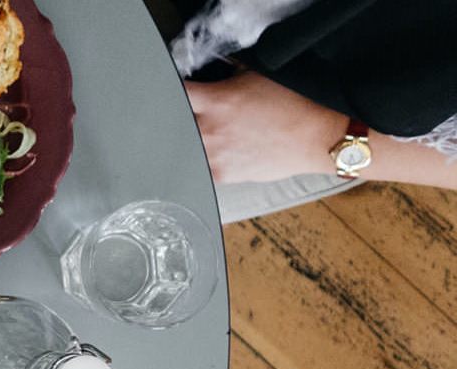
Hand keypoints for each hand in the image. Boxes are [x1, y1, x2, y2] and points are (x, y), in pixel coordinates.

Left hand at [184, 72, 347, 183]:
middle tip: (191, 116)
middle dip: (180, 118)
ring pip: (185, 148)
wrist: (320, 138)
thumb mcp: (258, 76)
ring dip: (191, 141)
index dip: (171, 90)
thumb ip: (228, 74)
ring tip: (208, 136)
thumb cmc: (296, 105)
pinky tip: (216, 152)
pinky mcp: (222, 174)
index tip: (173, 92)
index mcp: (215, 100)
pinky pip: (200, 166)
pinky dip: (204, 159)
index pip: (175, 93)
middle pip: (174, 124)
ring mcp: (213, 155)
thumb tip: (215, 72)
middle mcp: (209, 129)